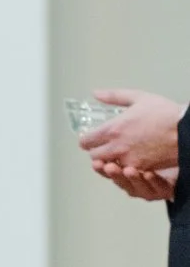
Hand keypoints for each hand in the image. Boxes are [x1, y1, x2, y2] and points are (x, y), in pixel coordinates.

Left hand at [81, 88, 181, 202]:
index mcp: (113, 129)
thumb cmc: (164, 113)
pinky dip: (124, 168)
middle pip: (93, 157)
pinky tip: (131, 159)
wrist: (186, 131)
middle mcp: (117, 147)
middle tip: (103, 147)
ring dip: (109, 162)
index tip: (90, 139)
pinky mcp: (140, 169)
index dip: (87, 140)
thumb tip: (96, 94)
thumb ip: (114, 96)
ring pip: (108, 167)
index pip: (86, 142)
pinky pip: (125, 172)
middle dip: (96, 152)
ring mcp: (128, 160)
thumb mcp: (139, 97)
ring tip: (117, 154)